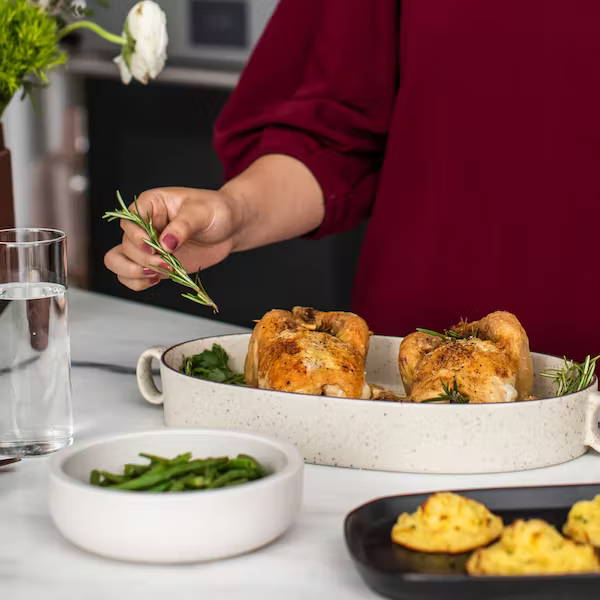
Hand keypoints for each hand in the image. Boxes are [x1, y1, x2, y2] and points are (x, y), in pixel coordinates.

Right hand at [104, 187, 242, 291]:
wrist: (230, 228)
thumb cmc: (216, 210)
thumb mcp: (201, 212)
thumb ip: (182, 226)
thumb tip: (165, 244)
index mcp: (150, 205)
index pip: (128, 222)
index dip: (137, 238)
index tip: (155, 247)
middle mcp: (144, 226)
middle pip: (124, 245)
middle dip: (143, 259)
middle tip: (167, 263)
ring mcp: (148, 246)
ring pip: (118, 261)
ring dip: (133, 272)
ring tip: (157, 274)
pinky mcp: (156, 263)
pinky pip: (132, 276)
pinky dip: (138, 282)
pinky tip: (157, 279)